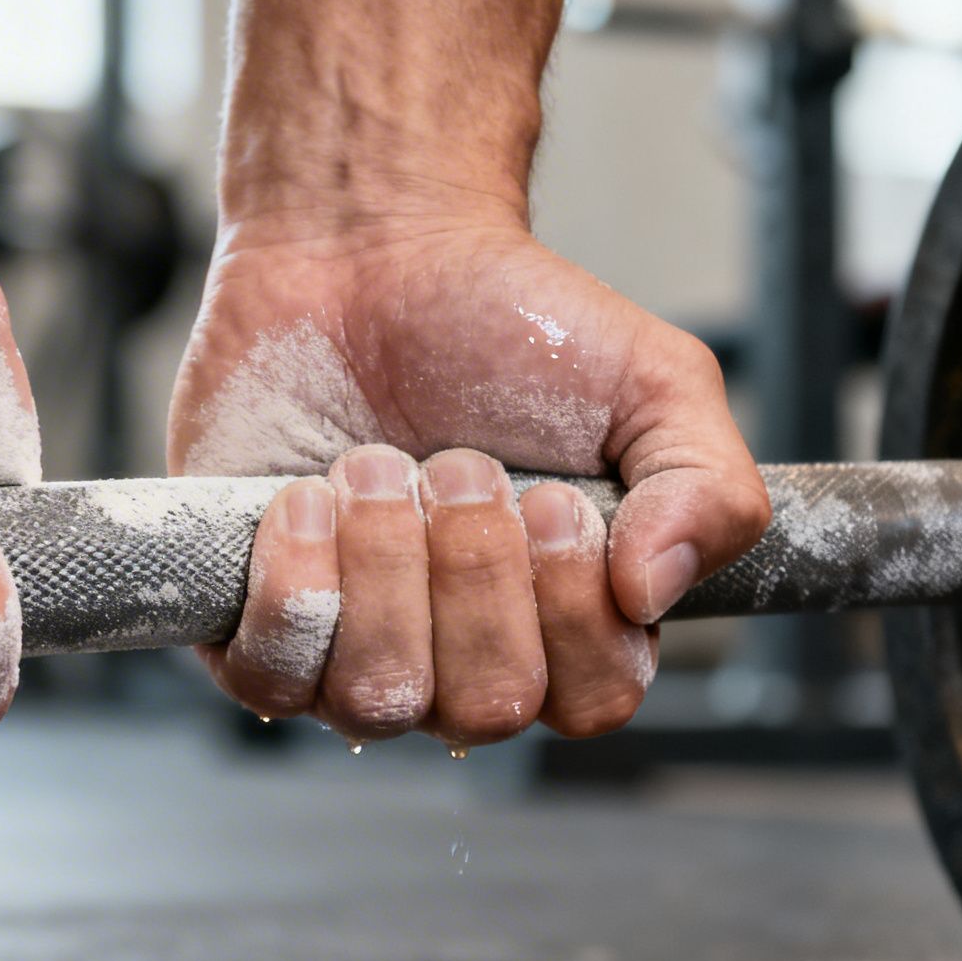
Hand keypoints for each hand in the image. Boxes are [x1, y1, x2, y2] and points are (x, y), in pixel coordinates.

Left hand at [169, 216, 767, 745]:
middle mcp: (458, 661)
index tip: (551, 496)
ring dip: (384, 564)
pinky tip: (304, 499)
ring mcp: (351, 652)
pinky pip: (270, 676)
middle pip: (485, 707)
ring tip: (376, 464)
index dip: (570, 609)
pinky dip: (294, 584)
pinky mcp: (253, 624)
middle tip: (457, 462)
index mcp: (565, 629)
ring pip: (378, 699)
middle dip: (473, 568)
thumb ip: (708, 487)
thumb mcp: (656, 383)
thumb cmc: (508, 328)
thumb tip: (654, 591)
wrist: (368, 253)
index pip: (591, 703)